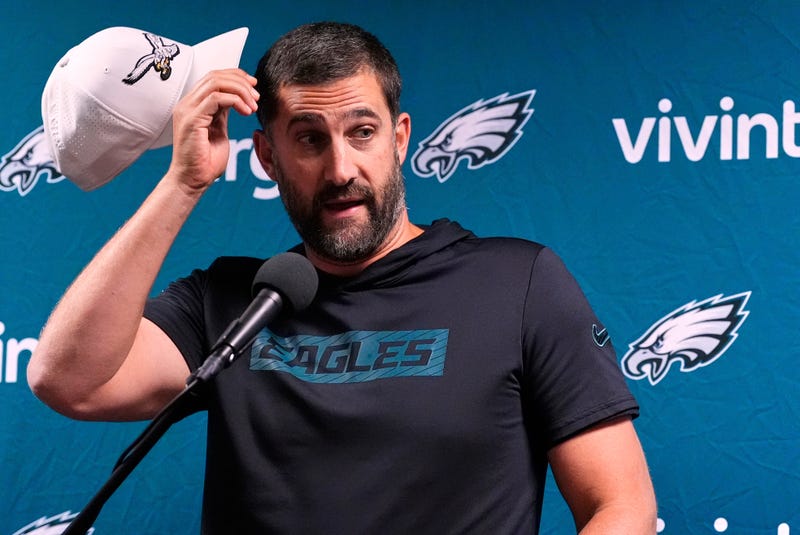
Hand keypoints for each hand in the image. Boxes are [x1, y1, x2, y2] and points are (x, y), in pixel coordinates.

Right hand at [166, 68, 258, 192]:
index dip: (236, 76)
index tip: (254, 86)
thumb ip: (223, 113)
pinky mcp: (192, 119)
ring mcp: (187, 110)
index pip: (213, 77)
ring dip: (240, 91)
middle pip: (215, 75)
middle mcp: (187, 104)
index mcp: (193, 105)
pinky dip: (235, 101)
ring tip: (253, 105)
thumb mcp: (219, 130)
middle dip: (240, 81)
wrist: (192, 180)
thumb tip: (236, 100)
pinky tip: (246, 112)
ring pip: (216, 82)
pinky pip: (216, 98)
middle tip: (256, 96)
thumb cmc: (205, 161)